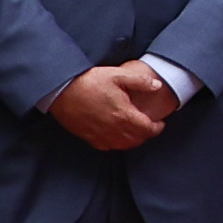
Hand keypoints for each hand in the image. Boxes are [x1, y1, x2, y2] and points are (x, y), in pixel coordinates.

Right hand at [48, 62, 172, 151]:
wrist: (62, 91)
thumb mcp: (117, 75)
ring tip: (135, 130)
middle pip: (137, 140)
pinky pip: (108, 146)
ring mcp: (101, 135)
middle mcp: (114, 129)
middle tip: (149, 126)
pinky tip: (117, 134)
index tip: (160, 123)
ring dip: (133, 140)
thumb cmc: (89, 81)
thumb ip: (140, 81)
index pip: (148, 129)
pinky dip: (117, 143)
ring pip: (124, 145)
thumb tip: (157, 86)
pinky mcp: (89, 138)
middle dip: (146, 134)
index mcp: (124, 115)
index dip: (157, 128)